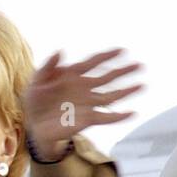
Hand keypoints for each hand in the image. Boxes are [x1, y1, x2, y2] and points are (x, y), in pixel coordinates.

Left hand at [23, 49, 142, 159]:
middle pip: (108, 77)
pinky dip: (119, 116)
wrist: (35, 125)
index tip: (121, 51)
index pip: (94, 63)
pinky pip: (106, 117)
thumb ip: (47, 67)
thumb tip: (60, 51)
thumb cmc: (35, 101)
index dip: (107, 56)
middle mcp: (84, 88)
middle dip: (123, 71)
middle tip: (139, 65)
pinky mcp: (88, 119)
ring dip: (126, 91)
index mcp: (74, 76)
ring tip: (142, 85)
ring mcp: (88, 104)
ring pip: (111, 96)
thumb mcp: (36, 81)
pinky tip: (131, 113)